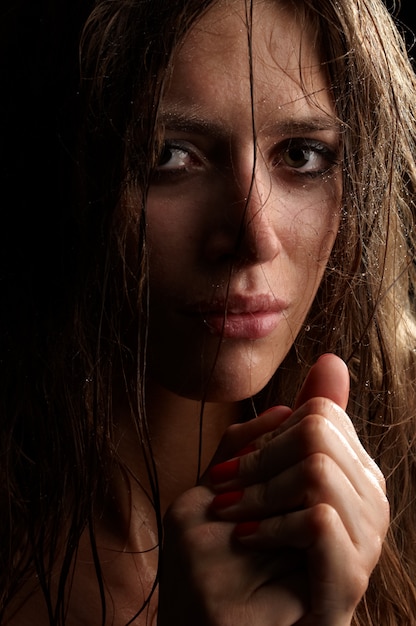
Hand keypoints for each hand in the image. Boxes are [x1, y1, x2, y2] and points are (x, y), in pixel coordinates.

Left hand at [158, 355, 388, 624]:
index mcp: (351, 473)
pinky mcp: (349, 579)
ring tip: (231, 520)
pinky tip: (247, 540)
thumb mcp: (251, 479)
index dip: (268, 435)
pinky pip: (318, 516)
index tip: (228, 472)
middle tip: (224, 495)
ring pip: (316, 468)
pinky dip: (273, 524)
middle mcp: (369, 502)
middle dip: (259, 458)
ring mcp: (364, 542)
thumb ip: (284, 428)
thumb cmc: (238, 554)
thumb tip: (332, 362)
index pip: (320, 413)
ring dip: (259, 492)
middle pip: (317, 430)